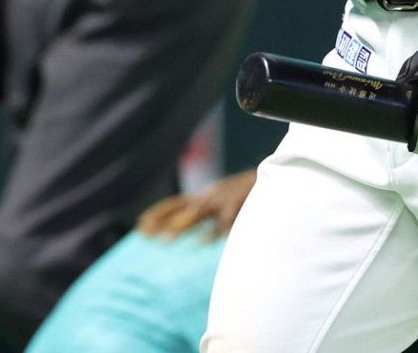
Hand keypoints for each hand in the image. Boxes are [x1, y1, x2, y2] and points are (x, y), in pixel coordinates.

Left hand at [137, 169, 256, 239]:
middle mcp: (211, 195)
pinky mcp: (238, 205)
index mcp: (207, 194)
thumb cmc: (252, 194)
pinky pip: (223, 221)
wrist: (278, 174)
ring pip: (198, 212)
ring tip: (164, 241)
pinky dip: (213, 233)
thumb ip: (214, 215)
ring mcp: (224, 199)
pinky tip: (202, 244)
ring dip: (180, 226)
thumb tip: (202, 237)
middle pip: (181, 207)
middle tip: (142, 233)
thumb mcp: (228, 201)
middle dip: (161, 220)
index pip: (176, 202)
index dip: (158, 212)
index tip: (139, 224)